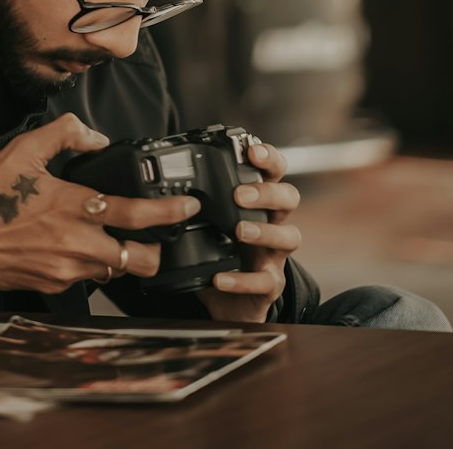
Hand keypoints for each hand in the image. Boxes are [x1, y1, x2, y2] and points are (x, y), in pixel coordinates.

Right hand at [0, 113, 201, 295]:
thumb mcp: (24, 149)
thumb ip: (66, 134)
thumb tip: (95, 136)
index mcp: (74, 207)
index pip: (137, 215)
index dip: (170, 211)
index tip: (188, 205)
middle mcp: (76, 244)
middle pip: (140, 260)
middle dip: (158, 251)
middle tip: (160, 236)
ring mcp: (66, 271)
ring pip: (116, 271)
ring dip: (124, 257)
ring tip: (119, 238)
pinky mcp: (53, 287)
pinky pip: (87, 279)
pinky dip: (92, 263)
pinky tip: (79, 246)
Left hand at [194, 142, 301, 324]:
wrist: (230, 301)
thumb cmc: (222, 253)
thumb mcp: (210, 224)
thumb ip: (195, 205)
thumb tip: (162, 189)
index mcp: (259, 203)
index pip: (274, 172)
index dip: (269, 158)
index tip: (251, 151)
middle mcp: (273, 224)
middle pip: (290, 197)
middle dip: (267, 192)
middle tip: (239, 194)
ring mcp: (275, 255)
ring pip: (290, 237)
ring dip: (264, 231)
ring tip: (239, 230)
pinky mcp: (270, 285)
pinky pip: (265, 281)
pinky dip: (242, 280)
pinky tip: (221, 277)